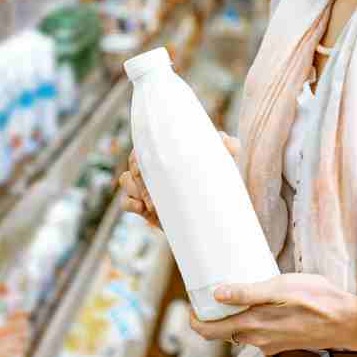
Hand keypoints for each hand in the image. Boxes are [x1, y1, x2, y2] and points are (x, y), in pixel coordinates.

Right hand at [119, 131, 239, 228]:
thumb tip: (231, 143)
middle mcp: (154, 167)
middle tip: (154, 192)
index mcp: (167, 152)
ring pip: (126, 180)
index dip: (145, 154)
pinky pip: (125, 202)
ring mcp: (146, 186)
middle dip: (140, 177)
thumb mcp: (223, 163)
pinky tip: (143, 208)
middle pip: (133, 163)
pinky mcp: (143, 206)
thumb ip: (229, 148)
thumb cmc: (215, 180)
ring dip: (134, 189)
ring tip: (151, 203)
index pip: (146, 145)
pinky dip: (130, 204)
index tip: (153, 166)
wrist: (212, 212)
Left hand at [189, 273, 356, 355]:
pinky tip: (263, 303)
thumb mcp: (281, 287)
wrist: (347, 322)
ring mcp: (270, 344)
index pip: (208, 332)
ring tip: (236, 293)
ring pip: (241, 332)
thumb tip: (218, 293)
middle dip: (212, 316)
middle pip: (222, 333)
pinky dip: (252, 320)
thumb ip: (248, 292)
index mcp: (252, 326)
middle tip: (211, 294)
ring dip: (234, 317)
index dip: (194, 319)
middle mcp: (257, 340)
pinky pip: (259, 333)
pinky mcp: (283, 342)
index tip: (192, 303)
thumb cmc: (317, 301)